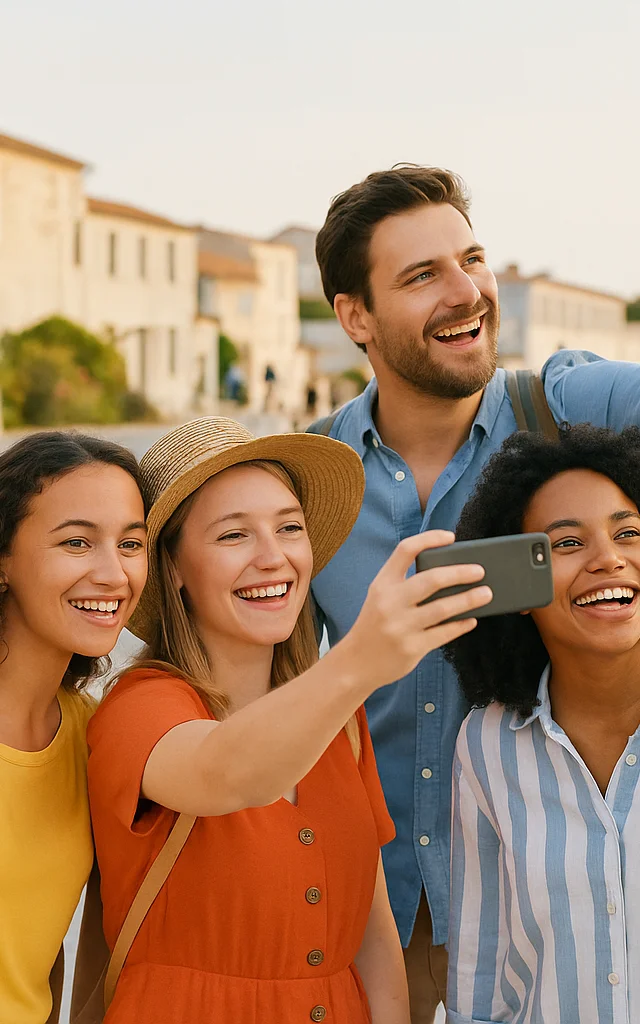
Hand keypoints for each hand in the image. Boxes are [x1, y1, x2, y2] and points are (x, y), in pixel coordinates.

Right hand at [343, 531, 490, 690]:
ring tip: (486, 594)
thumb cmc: (376, 624)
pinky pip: (444, 633)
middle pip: (431, 579)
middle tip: (480, 571)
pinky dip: (461, 625)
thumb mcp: (381, 597)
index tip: (450, 538)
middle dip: (460, 573)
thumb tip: (449, 572)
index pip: (406, 550)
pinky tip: (471, 619)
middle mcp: (390, 602)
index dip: (429, 539)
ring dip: (469, 600)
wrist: (356, 662)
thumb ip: (405, 583)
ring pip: (443, 608)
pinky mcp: (412, 648)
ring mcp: (401, 626)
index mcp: (382, 584)